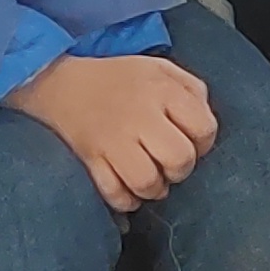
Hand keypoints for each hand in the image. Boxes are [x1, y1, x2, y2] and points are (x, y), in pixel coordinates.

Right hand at [8, 53, 216, 212]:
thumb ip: (193, 92)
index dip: (204, 143)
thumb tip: (205, 128)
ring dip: (155, 189)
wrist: (64, 84)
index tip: (194, 144)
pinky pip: (113, 192)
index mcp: (162, 90)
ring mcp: (112, 140)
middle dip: (182, 169)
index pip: (203, 128)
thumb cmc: (122, 79)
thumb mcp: (163, 69)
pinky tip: (131, 192)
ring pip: (146, 181)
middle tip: (171, 165)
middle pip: (179, 159)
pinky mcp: (90, 159)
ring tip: (153, 181)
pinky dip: (126, 200)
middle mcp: (140, 116)